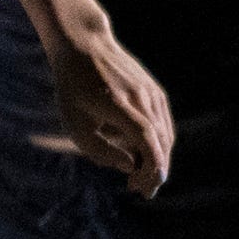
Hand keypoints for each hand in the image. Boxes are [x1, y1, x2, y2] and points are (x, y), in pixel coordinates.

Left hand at [46, 3, 171, 197]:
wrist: (85, 45)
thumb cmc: (73, 88)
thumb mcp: (75, 123)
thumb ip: (100, 150)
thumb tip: (129, 166)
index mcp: (119, 104)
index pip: (145, 137)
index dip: (151, 164)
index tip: (147, 186)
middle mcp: (141, 97)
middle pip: (160, 141)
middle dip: (154, 171)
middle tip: (142, 192)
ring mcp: (152, 93)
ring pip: (165, 134)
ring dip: (158, 160)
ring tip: (142, 180)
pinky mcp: (155, 92)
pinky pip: (163, 123)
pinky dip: (159, 144)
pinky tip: (145, 157)